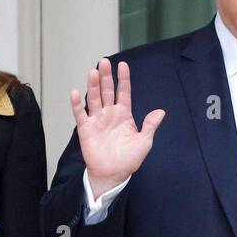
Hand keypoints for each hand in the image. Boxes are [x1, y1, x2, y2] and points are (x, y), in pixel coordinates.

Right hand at [70, 58, 164, 196]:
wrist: (113, 174)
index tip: (123, 65)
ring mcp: (97, 120)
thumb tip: (160, 112)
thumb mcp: (144, 142)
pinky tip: (75, 92)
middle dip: (106, 77)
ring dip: (93, 85)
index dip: (123, 79)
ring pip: (94, 98)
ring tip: (93, 72)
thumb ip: (150, 126)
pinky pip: (80, 114)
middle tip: (104, 62)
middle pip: (107, 91)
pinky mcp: (86, 129)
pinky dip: (77, 104)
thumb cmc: (129, 159)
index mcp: (124, 114)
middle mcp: (110, 114)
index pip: (123, 92)